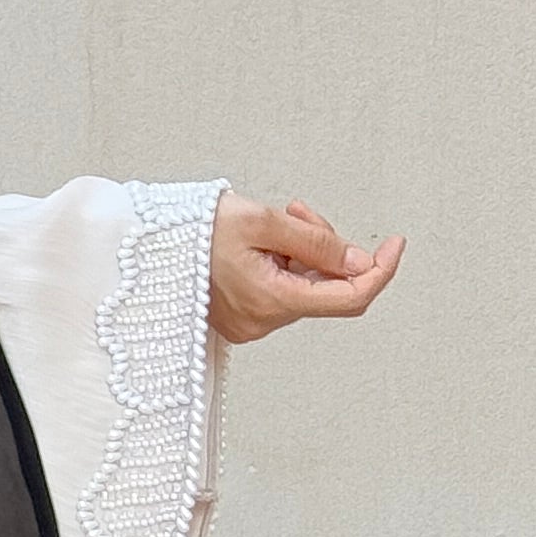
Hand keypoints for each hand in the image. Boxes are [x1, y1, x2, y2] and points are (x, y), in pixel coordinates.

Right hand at [208, 196, 402, 344]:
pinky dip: (282, 263)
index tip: (394, 245)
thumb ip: (318, 243)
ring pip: (303, 286)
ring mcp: (250, 323)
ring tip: (275, 221)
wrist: (141, 247)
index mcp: (272, 300)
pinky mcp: (239, 317)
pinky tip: (262, 242)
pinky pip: (280, 290)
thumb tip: (360, 262)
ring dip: (301, 252)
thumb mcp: (262, 222)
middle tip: (300, 213)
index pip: (351, 297)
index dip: (381, 270)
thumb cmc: (190, 232)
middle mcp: (263, 321)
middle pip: (325, 287)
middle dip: (326, 248)